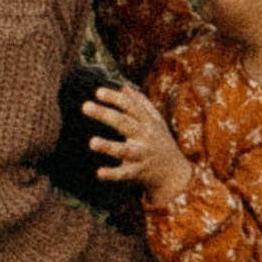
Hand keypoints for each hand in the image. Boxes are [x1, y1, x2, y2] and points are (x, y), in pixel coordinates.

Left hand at [85, 81, 195, 205]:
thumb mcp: (156, 122)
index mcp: (147, 122)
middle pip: (124, 123)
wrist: (176, 174)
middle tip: (85, 106)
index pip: (130, 106)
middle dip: (105, 114)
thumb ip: (141, 104)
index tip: (98, 92)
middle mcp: (144, 136)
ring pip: (125, 150)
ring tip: (92, 143)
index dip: (115, 98)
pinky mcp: (137, 172)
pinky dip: (112, 174)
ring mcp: (141, 155)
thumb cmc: (161, 143)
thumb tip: (124, 87)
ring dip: (108, 146)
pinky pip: (124, 174)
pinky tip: (99, 173)